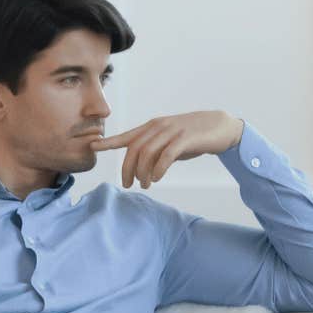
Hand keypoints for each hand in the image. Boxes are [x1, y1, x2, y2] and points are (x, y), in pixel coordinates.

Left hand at [91, 110, 243, 189]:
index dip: (109, 142)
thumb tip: (139, 169)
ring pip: (147, 153)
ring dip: (143, 172)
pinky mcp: (185, 138)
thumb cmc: (190, 137)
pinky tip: (157, 178)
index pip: (126, 136)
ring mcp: (172, 131)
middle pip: (133, 150)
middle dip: (127, 169)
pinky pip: (166, 155)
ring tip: (145, 184)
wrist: (219, 127)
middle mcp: (158, 127)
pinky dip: (159, 168)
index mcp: (151, 127)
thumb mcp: (167, 142)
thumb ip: (152, 151)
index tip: (93, 147)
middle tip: (127, 184)